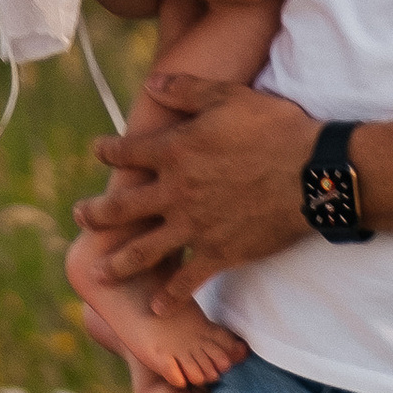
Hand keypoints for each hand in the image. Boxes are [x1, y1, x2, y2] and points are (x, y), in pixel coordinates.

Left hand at [74, 79, 319, 293]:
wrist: (313, 174)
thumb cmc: (273, 129)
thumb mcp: (228, 97)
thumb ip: (185, 90)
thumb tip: (151, 83)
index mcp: (175, 152)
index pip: (128, 152)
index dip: (109, 151)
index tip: (98, 151)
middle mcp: (176, 192)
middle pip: (123, 208)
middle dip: (97, 214)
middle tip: (79, 218)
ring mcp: (194, 227)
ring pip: (144, 250)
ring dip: (118, 262)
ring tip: (97, 273)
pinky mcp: (219, 253)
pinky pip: (187, 280)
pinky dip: (170, 296)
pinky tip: (156, 309)